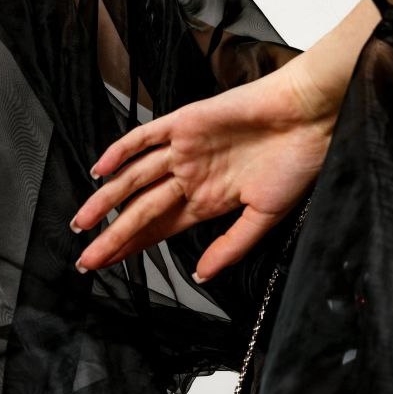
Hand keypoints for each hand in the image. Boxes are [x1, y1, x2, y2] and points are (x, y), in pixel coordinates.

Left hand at [70, 60, 335, 279]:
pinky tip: (101, 169)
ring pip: (136, 177)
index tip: (106, 266)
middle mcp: (192, 176)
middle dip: (113, 235)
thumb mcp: (265, 216)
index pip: (160, 228)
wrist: (310, 116)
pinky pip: (145, 136)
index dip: (133, 247)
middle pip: (142, 209)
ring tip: (81, 222)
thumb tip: (202, 276)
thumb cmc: (298, 163)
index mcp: (210, 200)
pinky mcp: (186, 121)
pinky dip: (122, 150)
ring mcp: (186, 149)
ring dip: (107, 199)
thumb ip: (232, 245)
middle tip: (86, 259)